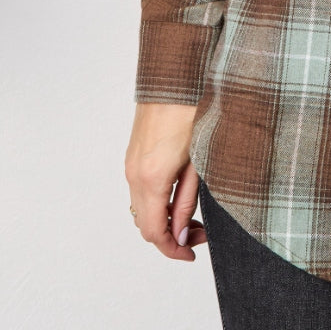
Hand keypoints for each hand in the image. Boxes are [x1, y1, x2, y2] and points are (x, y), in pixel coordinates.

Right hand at [125, 102, 207, 261]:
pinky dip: (156, 202)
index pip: (154, 232)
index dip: (172, 250)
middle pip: (144, 224)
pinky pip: (139, 190)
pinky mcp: (133, 154)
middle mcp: (134, 174)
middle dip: (171, 236)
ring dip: (163, 219)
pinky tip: (179, 194)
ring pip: (140, 208)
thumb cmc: (193, 111)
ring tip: (193, 214)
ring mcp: (131, 163)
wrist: (175, 75)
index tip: (191, 254)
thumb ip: (187, 200)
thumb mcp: (198, 161)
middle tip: (200, 233)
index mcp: (152, 178)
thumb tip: (179, 233)